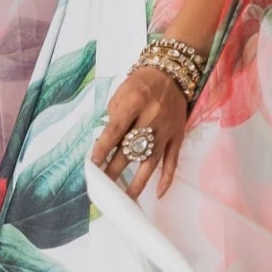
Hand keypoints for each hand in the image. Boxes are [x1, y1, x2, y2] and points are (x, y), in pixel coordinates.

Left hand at [90, 65, 187, 199]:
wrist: (171, 74)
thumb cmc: (140, 84)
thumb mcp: (120, 95)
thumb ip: (113, 120)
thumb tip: (105, 148)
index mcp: (134, 103)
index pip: (115, 131)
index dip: (102, 150)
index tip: (93, 164)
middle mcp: (152, 117)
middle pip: (131, 150)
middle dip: (115, 169)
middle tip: (103, 184)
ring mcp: (167, 130)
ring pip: (151, 161)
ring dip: (138, 182)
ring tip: (127, 197)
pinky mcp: (178, 137)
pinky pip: (173, 161)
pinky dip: (167, 179)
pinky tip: (158, 193)